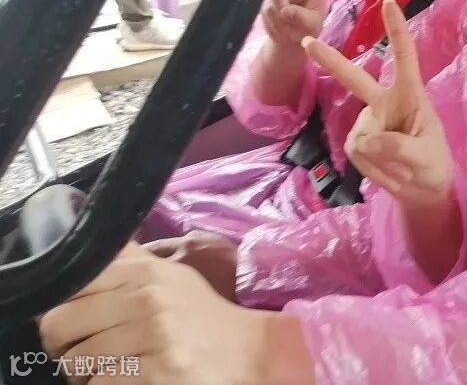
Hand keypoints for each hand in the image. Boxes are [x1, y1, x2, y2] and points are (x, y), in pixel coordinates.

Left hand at [39, 244, 312, 384]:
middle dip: (67, 348)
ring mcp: (152, 337)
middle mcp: (147, 298)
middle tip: (91, 356)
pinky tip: (131, 384)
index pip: (70, 285)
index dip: (62, 309)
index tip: (76, 323)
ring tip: (118, 372)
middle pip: (59, 326)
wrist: (253, 353)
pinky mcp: (156, 374)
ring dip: (88, 376)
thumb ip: (129, 263)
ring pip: (74, 364)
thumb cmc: (204, 319)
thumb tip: (83, 251)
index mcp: (145, 271)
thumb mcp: (171, 278)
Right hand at [261, 0, 333, 48]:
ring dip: (284, 22)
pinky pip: (269, 13)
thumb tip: (285, 9)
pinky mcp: (265, 1)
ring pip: (278, 3)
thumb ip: (301, 18)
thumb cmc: (307, 31)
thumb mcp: (311, 26)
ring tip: (290, 31)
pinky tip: (279, 30)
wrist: (289, 42)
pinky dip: (276, 26)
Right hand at [303, 0, 452, 207]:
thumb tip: (365, 141)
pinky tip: (387, 170)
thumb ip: (399, 148)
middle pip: (354, 78)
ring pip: (363, 138)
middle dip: (330, 60)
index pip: (404, 59)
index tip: (390, 2)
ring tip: (402, 167)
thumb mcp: (426, 158)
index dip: (397, 31)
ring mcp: (368, 121)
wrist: (422, 189)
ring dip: (384, 160)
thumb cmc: (433, 164)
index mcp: (410, 95)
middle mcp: (385, 103)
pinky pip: (356, 152)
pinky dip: (373, 168)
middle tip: (307, 40)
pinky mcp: (355, 141)